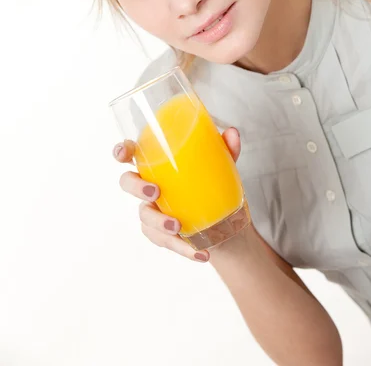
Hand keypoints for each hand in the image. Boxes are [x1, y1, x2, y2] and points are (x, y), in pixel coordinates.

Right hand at [112, 128, 241, 262]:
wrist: (227, 224)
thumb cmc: (213, 185)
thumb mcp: (223, 166)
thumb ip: (226, 149)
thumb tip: (233, 133)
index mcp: (157, 164)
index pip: (131, 153)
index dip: (121, 151)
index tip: (123, 155)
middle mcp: (149, 186)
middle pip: (128, 183)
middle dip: (136, 187)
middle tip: (155, 192)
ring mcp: (153, 212)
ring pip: (145, 218)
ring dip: (159, 223)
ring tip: (179, 227)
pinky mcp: (162, 235)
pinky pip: (166, 242)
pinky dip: (184, 248)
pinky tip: (201, 253)